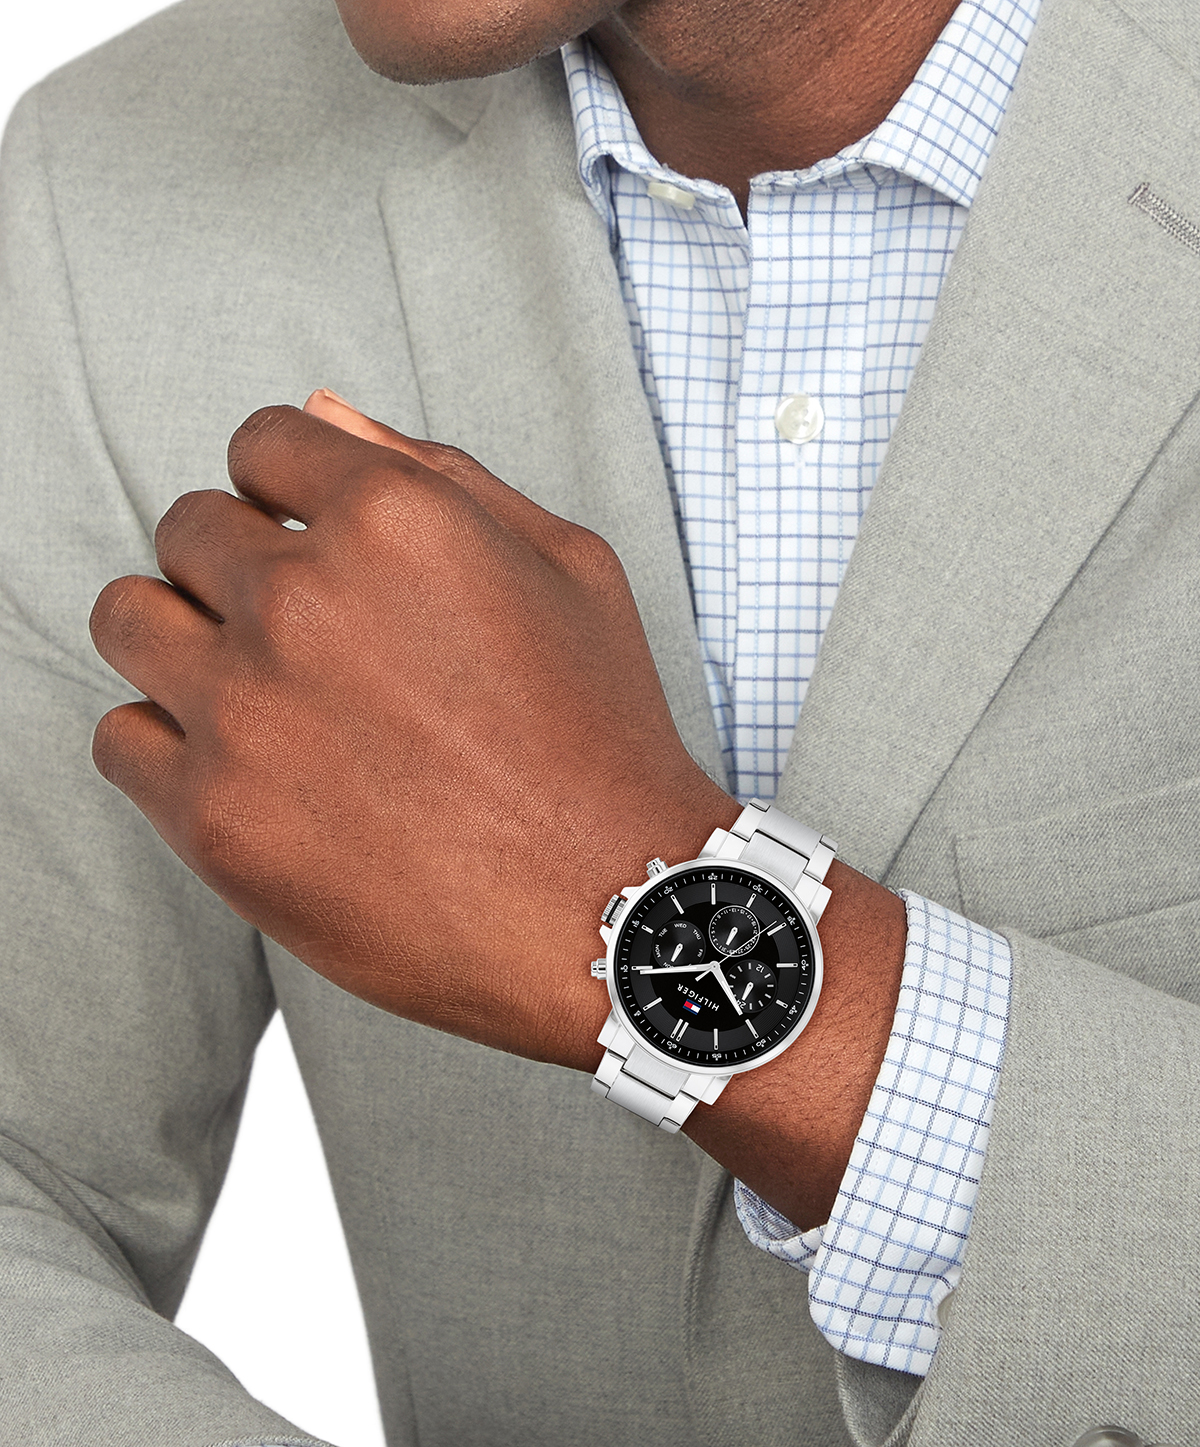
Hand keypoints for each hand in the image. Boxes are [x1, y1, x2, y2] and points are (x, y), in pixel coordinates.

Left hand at [89, 391, 736, 1067]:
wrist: (611, 906)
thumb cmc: (601, 737)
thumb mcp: (567, 567)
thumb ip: (439, 472)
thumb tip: (323, 411)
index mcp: (394, 521)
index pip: (260, 444)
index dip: (284, 488)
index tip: (303, 536)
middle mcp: (303, 600)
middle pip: (187, 528)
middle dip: (237, 563)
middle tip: (302, 634)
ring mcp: (246, 711)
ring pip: (130, 620)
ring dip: (182, 638)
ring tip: (255, 691)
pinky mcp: (214, 817)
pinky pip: (120, 739)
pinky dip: (167, 744)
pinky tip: (243, 766)